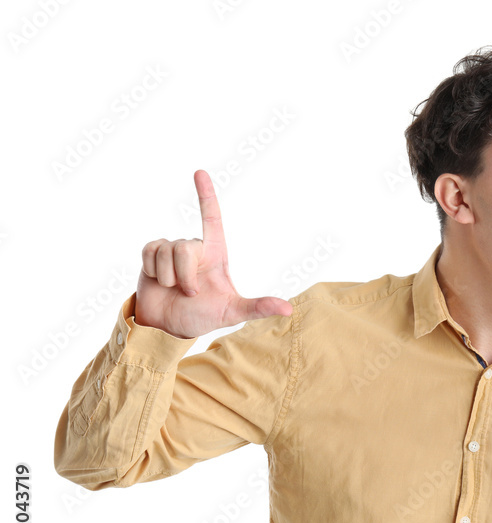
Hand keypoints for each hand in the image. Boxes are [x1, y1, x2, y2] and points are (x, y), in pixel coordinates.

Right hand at [134, 170, 291, 338]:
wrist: (170, 325)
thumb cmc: (204, 315)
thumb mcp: (233, 312)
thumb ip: (258, 308)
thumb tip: (288, 309)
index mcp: (215, 253)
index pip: (212, 218)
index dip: (206, 195)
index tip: (200, 173)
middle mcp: (194, 247)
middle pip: (184, 248)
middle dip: (185, 277)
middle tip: (191, 293)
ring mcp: (172, 250)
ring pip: (166, 252)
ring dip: (168, 278)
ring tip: (175, 288)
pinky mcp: (152, 254)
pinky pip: (149, 253)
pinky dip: (153, 271)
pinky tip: (158, 280)